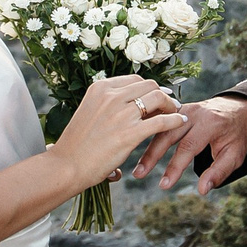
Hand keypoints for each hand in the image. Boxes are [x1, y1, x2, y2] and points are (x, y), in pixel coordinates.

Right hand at [52, 76, 186, 192]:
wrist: (66, 166)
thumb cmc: (76, 145)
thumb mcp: (90, 112)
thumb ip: (110, 105)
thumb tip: (132, 106)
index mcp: (100, 88)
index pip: (134, 80)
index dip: (149, 88)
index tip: (157, 97)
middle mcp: (111, 96)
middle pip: (149, 85)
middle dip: (162, 94)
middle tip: (170, 104)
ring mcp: (121, 114)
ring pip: (158, 98)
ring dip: (171, 104)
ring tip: (176, 112)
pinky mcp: (130, 134)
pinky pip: (162, 121)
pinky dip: (175, 120)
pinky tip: (180, 122)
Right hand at [132, 94, 246, 192]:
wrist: (240, 109)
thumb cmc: (237, 135)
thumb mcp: (236, 154)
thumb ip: (219, 171)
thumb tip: (202, 190)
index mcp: (211, 123)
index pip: (189, 146)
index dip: (175, 167)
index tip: (164, 185)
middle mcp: (195, 112)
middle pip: (168, 134)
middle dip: (152, 156)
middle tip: (139, 174)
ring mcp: (184, 108)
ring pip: (161, 127)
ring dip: (147, 148)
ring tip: (137, 168)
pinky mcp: (177, 108)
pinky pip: (160, 120)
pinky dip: (147, 133)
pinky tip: (134, 145)